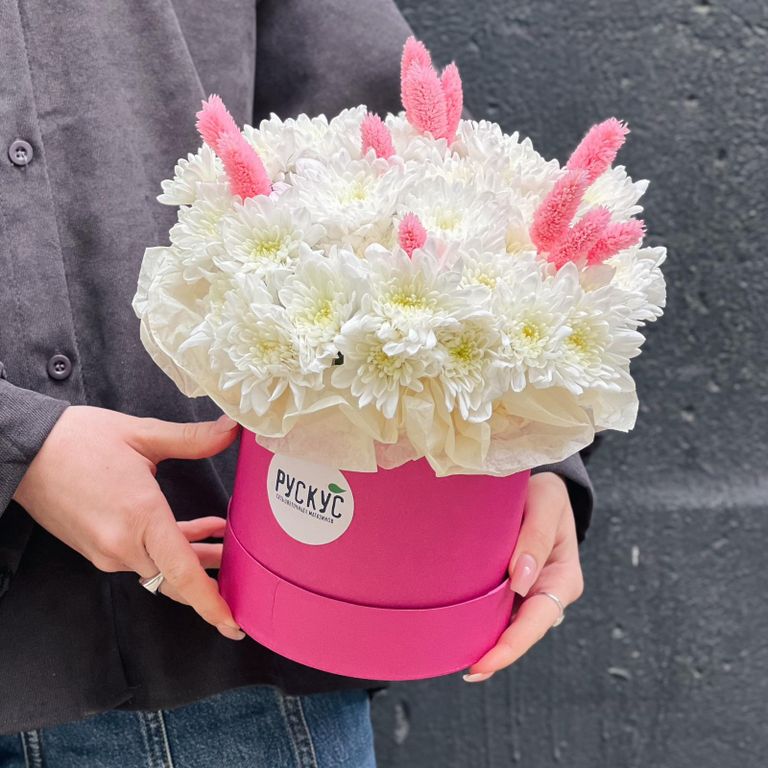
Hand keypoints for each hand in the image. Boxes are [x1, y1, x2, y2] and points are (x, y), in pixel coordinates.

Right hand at [12, 405, 244, 640]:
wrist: (25, 450)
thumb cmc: (80, 440)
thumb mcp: (142, 434)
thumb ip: (192, 438)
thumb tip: (232, 429)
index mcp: (140, 518)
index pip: (182, 573)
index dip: (211, 602)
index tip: (233, 623)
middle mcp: (122, 545)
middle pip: (176, 579)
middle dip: (212, 579)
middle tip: (245, 577)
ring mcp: (107, 551)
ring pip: (161, 569)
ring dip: (194, 559)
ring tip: (226, 543)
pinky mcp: (98, 548)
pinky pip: (144, 558)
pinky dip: (171, 549)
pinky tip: (198, 529)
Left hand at [464, 471, 583, 681]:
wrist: (537, 486)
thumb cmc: (545, 492)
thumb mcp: (547, 501)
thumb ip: (536, 536)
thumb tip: (521, 581)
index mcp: (563, 578)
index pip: (538, 619)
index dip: (513, 644)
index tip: (486, 660)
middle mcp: (547, 591)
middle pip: (523, 630)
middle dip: (498, 653)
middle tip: (471, 671)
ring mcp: (529, 591)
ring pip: (508, 622)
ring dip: (487, 640)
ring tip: (458, 658)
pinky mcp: (511, 584)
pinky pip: (497, 607)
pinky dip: (481, 620)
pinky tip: (459, 631)